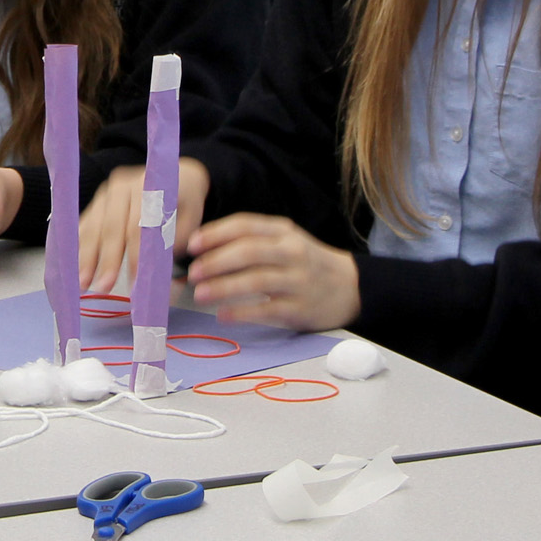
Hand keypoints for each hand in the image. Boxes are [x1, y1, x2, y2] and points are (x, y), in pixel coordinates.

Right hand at [79, 158, 207, 292]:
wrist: (175, 176)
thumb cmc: (184, 203)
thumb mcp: (190, 220)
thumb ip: (174, 242)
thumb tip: (157, 270)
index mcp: (150, 186)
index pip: (139, 224)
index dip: (136, 253)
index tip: (134, 280)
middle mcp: (124, 186)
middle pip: (112, 226)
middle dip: (107, 259)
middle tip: (103, 287)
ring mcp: (106, 193)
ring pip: (94, 226)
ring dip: (87, 256)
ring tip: (82, 282)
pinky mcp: (96, 201)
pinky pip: (84, 224)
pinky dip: (78, 246)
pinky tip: (73, 265)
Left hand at [183, 213, 359, 330]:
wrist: (349, 287)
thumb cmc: (305, 262)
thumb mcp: (285, 241)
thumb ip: (251, 241)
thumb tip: (203, 249)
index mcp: (283, 231)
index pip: (245, 225)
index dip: (215, 234)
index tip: (192, 245)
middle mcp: (292, 252)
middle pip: (248, 252)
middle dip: (216, 261)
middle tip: (192, 272)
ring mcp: (298, 280)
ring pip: (256, 280)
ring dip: (223, 287)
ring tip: (200, 294)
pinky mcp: (300, 308)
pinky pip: (266, 310)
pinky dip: (242, 312)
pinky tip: (223, 315)